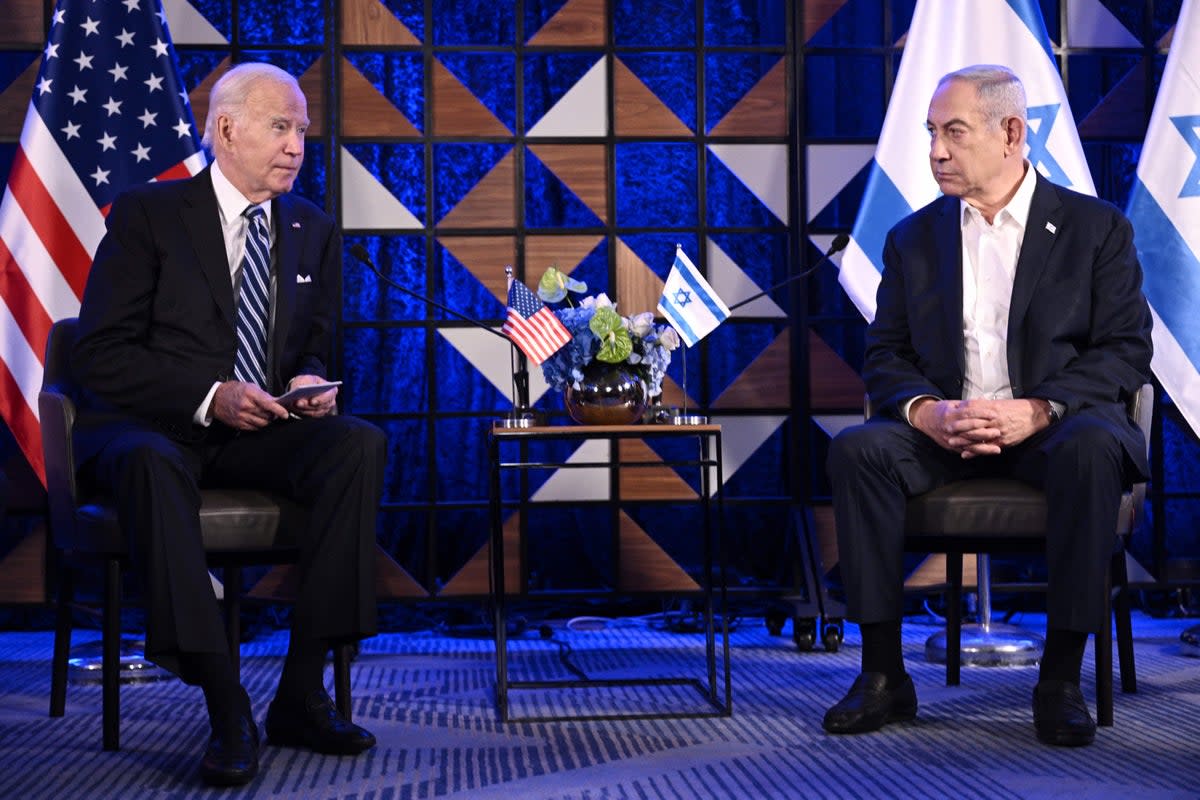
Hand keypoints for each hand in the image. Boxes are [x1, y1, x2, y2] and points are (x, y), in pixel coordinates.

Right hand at [212, 381, 288, 429]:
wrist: (215, 399)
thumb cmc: (234, 390)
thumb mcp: (249, 386)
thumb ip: (263, 395)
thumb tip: (276, 402)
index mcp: (249, 394)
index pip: (268, 404)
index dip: (278, 410)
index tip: (285, 414)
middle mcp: (245, 406)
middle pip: (267, 415)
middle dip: (274, 415)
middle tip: (276, 412)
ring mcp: (241, 416)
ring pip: (262, 423)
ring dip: (267, 421)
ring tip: (267, 416)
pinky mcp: (238, 424)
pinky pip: (254, 428)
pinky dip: (259, 425)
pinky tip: (258, 419)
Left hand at [284, 374, 337, 416]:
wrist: (305, 388)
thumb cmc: (308, 382)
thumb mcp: (305, 379)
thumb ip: (303, 384)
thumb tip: (299, 393)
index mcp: (331, 390)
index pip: (330, 395)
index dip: (321, 399)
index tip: (312, 401)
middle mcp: (330, 401)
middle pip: (320, 406)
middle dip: (308, 405)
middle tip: (298, 403)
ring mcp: (324, 409)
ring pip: (314, 412)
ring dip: (303, 409)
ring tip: (294, 405)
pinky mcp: (317, 414)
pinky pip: (310, 416)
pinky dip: (302, 412)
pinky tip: (294, 408)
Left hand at [911, 397, 1046, 457]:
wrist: (1033, 416)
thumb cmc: (1013, 409)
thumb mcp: (997, 403)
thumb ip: (981, 404)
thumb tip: (965, 404)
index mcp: (992, 409)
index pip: (973, 411)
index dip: (960, 414)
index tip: (949, 416)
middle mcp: (994, 420)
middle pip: (973, 425)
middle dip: (959, 428)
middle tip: (945, 430)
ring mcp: (999, 432)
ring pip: (979, 437)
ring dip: (964, 441)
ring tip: (952, 443)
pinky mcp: (1003, 442)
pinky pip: (987, 448)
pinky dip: (976, 451)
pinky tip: (966, 454)